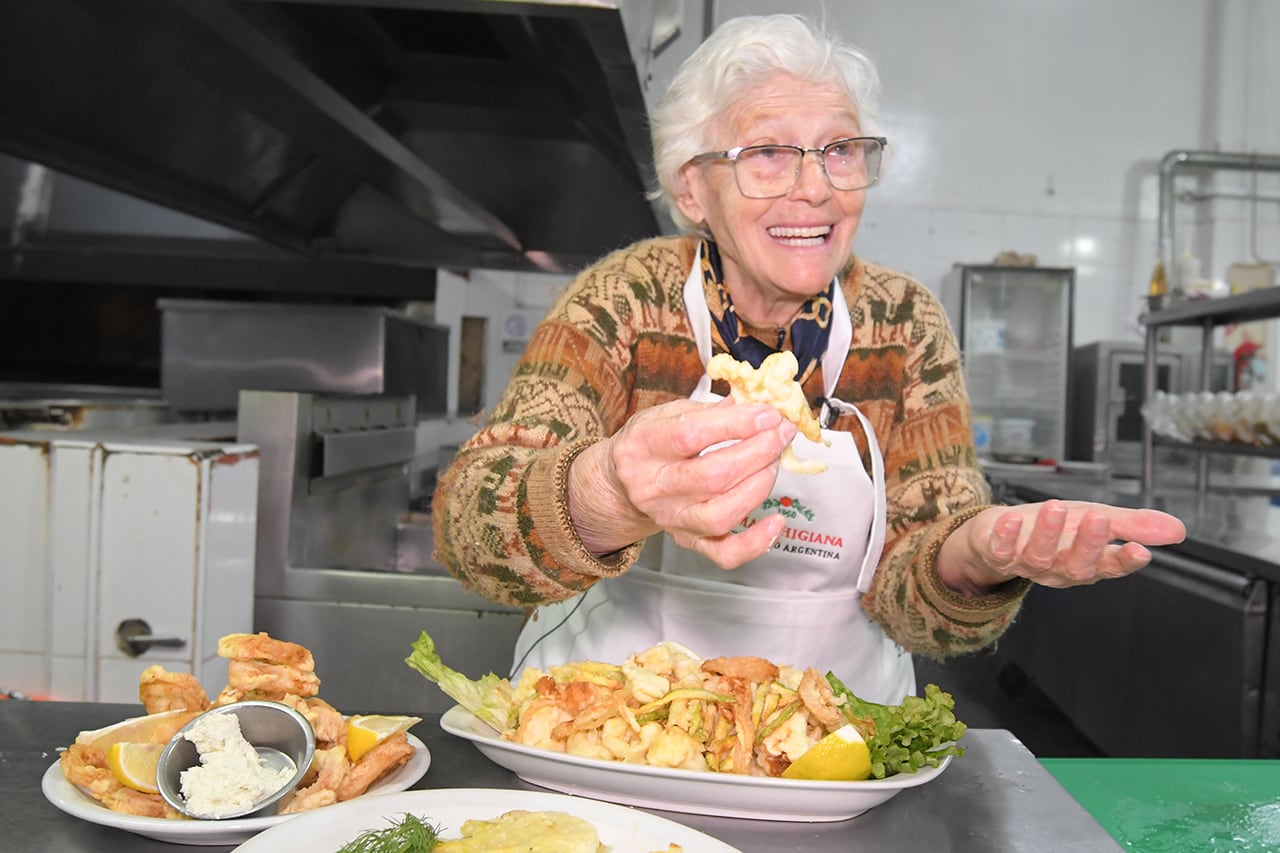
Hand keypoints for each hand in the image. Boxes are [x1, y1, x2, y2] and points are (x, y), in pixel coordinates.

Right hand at [568, 397, 796, 567]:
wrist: (621, 484)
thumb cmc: (650, 443)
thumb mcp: (667, 414)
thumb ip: (710, 411)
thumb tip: (757, 405)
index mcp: (643, 447)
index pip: (691, 435)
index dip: (736, 425)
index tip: (769, 415)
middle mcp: (653, 488)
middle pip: (712, 477)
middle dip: (757, 453)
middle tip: (782, 433)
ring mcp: (670, 519)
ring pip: (721, 515)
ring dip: (758, 487)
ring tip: (774, 462)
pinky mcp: (686, 540)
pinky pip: (723, 554)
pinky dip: (755, 543)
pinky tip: (776, 523)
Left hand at [938, 499, 1187, 594]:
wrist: (999, 531)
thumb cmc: (1053, 528)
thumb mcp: (1094, 520)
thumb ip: (1133, 526)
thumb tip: (1178, 531)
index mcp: (1086, 562)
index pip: (1110, 566)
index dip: (1124, 562)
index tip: (1140, 551)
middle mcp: (1058, 568)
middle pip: (1077, 567)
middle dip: (1089, 544)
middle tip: (1099, 518)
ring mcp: (1026, 563)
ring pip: (1040, 558)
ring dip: (1049, 534)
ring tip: (1057, 507)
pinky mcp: (997, 553)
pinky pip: (1001, 550)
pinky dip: (1007, 536)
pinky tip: (1012, 519)